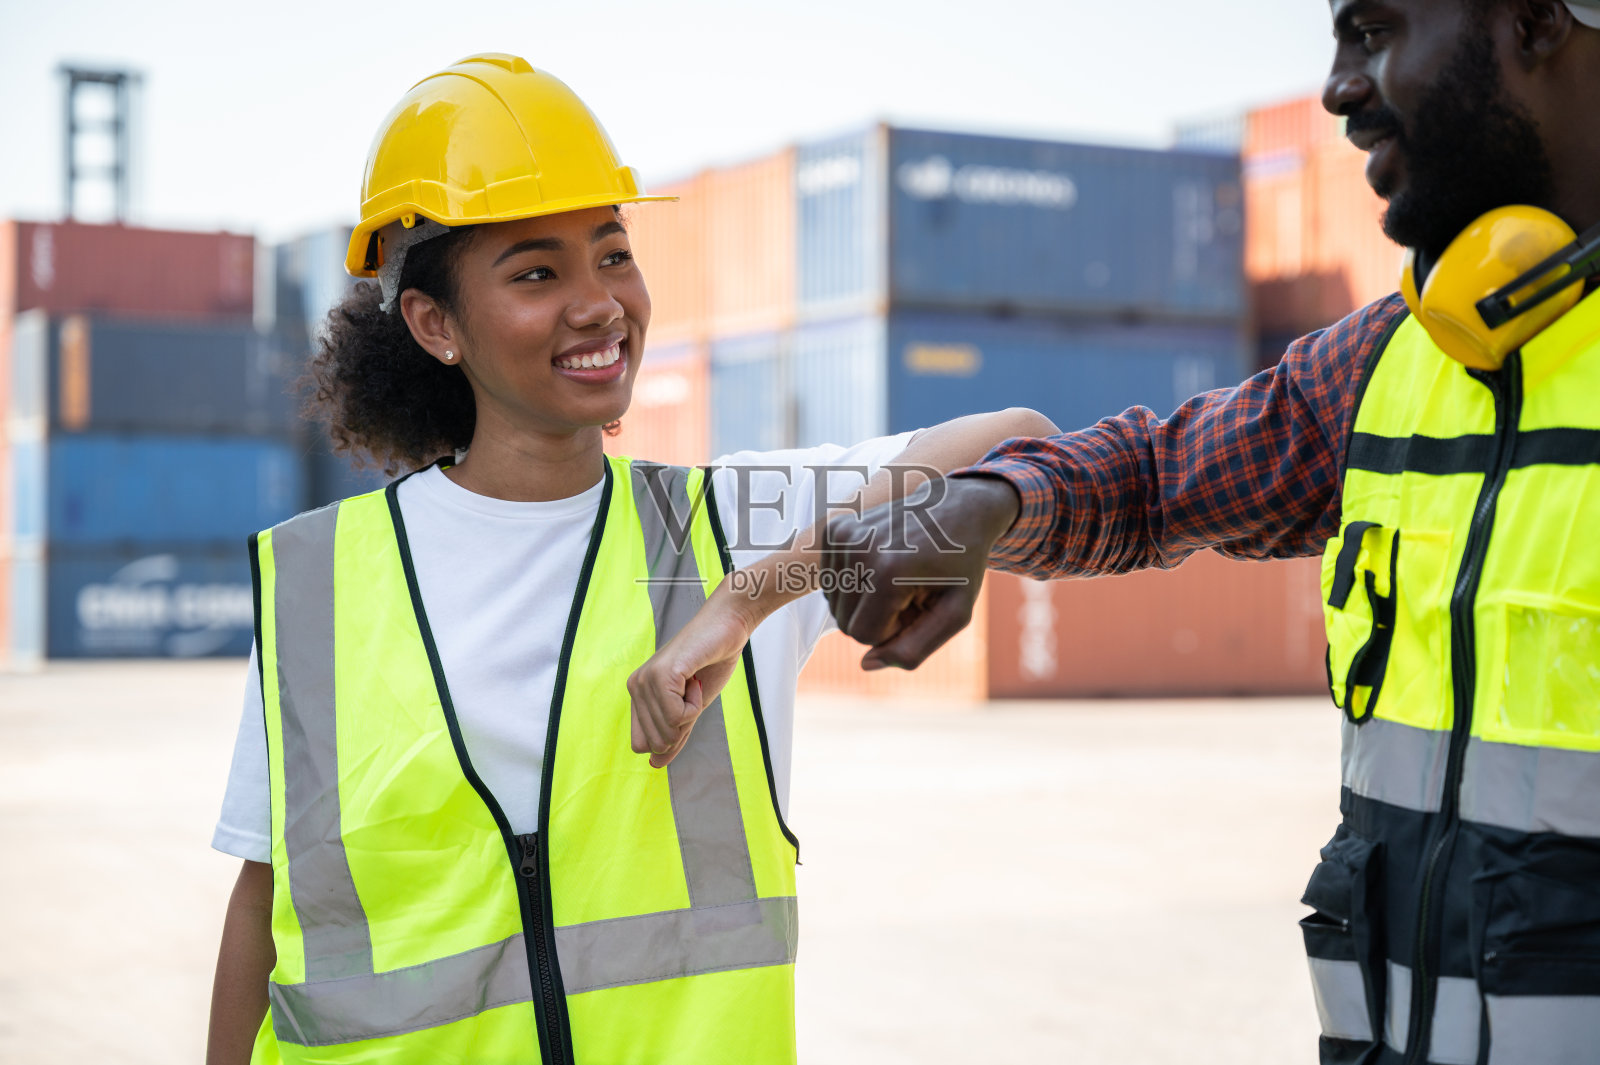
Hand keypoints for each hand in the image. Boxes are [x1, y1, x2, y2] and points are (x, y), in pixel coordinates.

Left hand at [627, 587, 757, 767]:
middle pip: (655, 742)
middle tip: (691, 693)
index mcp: (638, 695)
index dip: (670, 737)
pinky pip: (678, 716)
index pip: (642, 744)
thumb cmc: (711, 663)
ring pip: (667, 731)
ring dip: (692, 712)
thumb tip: (655, 766)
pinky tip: (696, 680)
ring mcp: (646, 680)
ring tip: (694, 683)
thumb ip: (674, 735)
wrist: (726, 629)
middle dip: (683, 725)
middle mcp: (635, 687)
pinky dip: (696, 704)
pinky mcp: (661, 676)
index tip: (685, 706)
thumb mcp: (691, 708)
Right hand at [823, 474, 1018, 669]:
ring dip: (867, 601)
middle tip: (911, 593)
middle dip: (878, 618)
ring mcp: (844, 535)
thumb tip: (866, 665)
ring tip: (899, 577)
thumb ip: (914, 649)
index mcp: (889, 572)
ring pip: (836, 604)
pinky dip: (855, 581)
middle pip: (845, 621)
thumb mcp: (954, 614)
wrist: (958, 508)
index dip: (893, 631)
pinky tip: (882, 563)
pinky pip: (831, 581)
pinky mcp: (836, 529)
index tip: (919, 606)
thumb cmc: (960, 566)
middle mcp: (860, 549)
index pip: (862, 635)